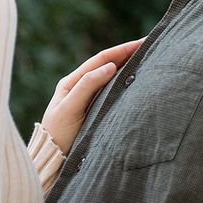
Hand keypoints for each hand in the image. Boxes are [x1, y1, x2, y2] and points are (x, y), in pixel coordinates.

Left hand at [40, 39, 144, 153]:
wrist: (53, 160)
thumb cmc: (59, 135)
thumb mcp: (70, 108)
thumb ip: (88, 86)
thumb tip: (110, 66)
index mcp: (72, 82)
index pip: (101, 59)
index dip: (122, 50)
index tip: (142, 42)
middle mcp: (79, 86)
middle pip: (107, 65)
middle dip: (127, 54)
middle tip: (149, 45)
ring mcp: (87, 98)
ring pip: (110, 77)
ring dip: (126, 66)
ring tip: (146, 59)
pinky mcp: (94, 111)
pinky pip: (111, 91)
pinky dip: (123, 83)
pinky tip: (135, 82)